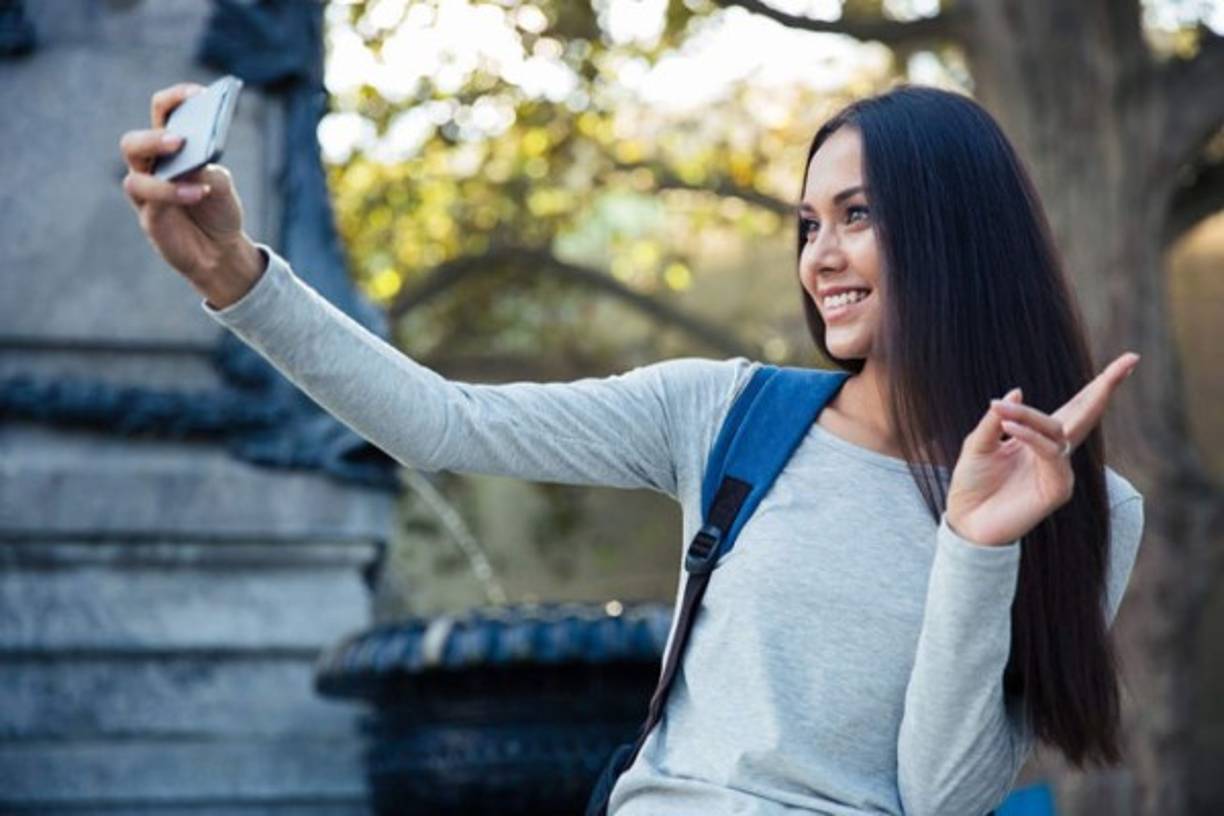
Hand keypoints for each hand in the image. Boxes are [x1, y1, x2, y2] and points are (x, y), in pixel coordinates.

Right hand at [119, 82, 263, 307]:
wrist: (222, 249)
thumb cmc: (218, 208)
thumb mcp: (221, 183)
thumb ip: (207, 168)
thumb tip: (192, 162)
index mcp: (168, 147)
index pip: (162, 112)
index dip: (176, 98)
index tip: (199, 92)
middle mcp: (150, 167)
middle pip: (134, 143)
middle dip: (155, 138)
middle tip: (180, 139)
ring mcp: (147, 194)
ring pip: (135, 177)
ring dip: (164, 174)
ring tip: (193, 173)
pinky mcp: (150, 219)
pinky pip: (153, 203)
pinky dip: (176, 195)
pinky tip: (200, 193)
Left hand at [944, 352, 1140, 546]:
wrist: (965, 522)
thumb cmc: (972, 484)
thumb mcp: (977, 444)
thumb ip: (997, 420)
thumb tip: (1018, 389)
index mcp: (1037, 439)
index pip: (1073, 408)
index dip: (1097, 386)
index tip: (1128, 360)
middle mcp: (1053, 452)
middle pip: (1086, 414)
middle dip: (1105, 387)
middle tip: (1129, 360)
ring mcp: (1058, 470)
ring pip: (1057, 431)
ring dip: (1029, 416)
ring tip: (1001, 410)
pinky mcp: (1057, 489)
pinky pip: (1050, 454)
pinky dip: (1030, 438)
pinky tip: (1010, 428)